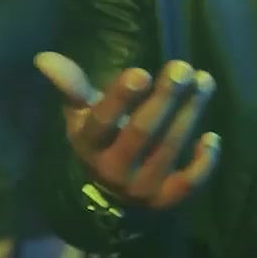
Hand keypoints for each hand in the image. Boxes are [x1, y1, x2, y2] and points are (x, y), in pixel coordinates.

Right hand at [34, 52, 221, 210]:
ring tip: (204, 81)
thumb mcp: (81, 114)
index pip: (102, 121)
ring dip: (189, 114)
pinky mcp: (165, 200)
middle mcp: (112, 169)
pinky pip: (188, 184)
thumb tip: (44, 57)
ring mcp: (140, 187)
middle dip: (164, 98)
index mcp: (89, 144)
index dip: (121, 98)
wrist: (110, 192)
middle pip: (141, 132)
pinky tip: (212, 137)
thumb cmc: (100, 139)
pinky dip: (203, 163)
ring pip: (168, 150)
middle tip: (182, 68)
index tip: (141, 72)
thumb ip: (71, 86)